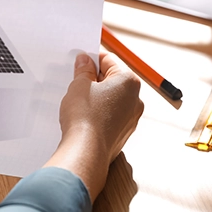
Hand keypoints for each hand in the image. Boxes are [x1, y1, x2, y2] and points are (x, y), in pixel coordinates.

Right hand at [45, 51, 143, 200]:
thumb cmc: (84, 117)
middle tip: (76, 82)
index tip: (80, 62)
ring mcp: (131, 118)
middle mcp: (135, 99)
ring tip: (78, 101)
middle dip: (94, 79)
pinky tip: (84, 117)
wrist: (86, 152)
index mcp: (128, 81)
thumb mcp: (78, 85)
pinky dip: (99, 113)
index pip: (109, 60)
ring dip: (96, 97)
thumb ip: (83, 70)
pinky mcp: (123, 133)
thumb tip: (85, 61)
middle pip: (113, 80)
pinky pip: (111, 116)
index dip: (91, 59)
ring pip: (112, 99)